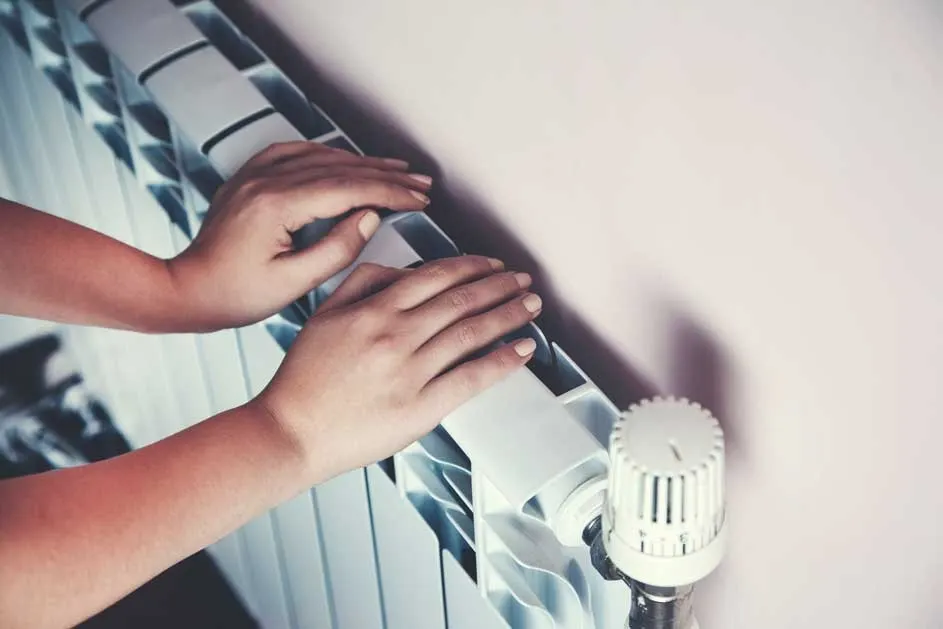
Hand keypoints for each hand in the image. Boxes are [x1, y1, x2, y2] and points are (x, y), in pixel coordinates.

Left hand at [166, 141, 431, 330]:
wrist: (187, 289)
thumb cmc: (235, 294)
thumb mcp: (293, 283)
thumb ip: (336, 249)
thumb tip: (369, 218)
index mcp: (277, 206)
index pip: (348, 189)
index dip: (389, 193)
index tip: (418, 199)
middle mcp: (265, 180)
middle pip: (340, 168)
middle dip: (386, 176)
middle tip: (421, 184)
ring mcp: (255, 174)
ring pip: (321, 157)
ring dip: (362, 163)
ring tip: (396, 172)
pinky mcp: (249, 177)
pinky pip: (294, 152)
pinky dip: (327, 154)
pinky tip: (345, 158)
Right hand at [253, 256, 542, 482]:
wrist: (292, 432)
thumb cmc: (306, 378)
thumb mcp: (325, 314)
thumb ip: (363, 282)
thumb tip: (405, 270)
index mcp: (373, 309)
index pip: (436, 277)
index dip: (472, 267)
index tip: (493, 266)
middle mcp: (395, 335)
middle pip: (461, 300)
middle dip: (500, 286)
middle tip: (524, 281)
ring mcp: (410, 372)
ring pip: (471, 333)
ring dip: (508, 314)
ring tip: (531, 306)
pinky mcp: (420, 407)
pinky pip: (470, 378)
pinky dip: (501, 361)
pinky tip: (521, 349)